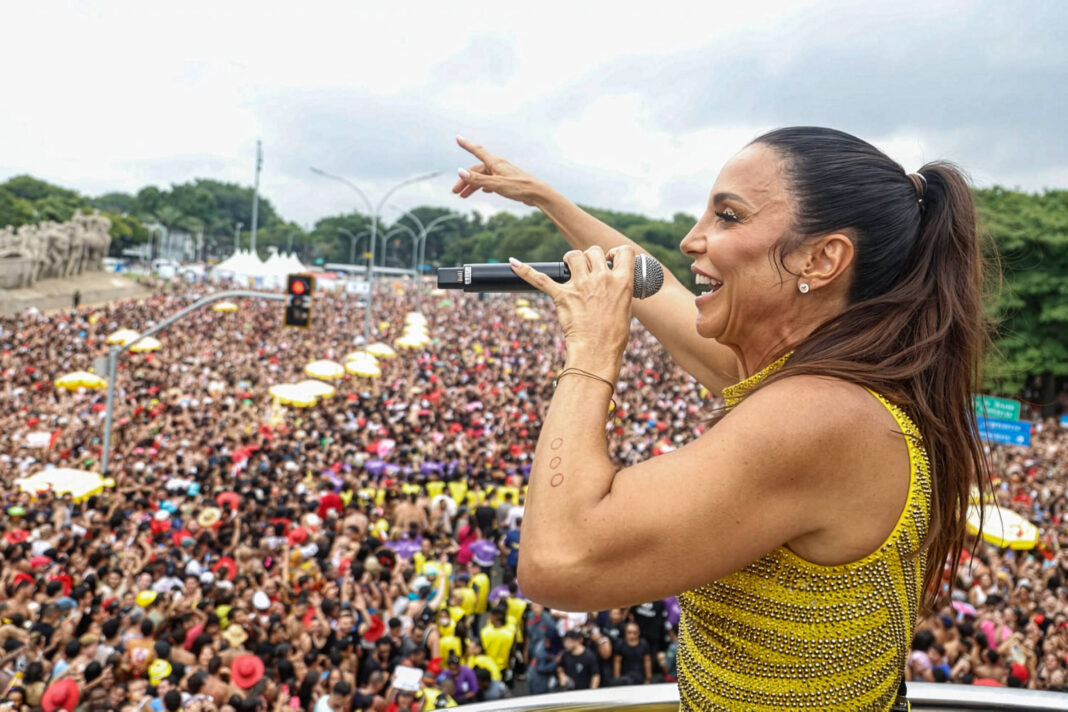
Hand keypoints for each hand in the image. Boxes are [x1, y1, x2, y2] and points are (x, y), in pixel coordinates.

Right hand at [452, 138, 546, 205]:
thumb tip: (460, 172)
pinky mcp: (507, 181)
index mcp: (495, 162)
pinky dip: (484, 186)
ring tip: (464, 196)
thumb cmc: (519, 187)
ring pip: (483, 177)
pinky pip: (491, 181)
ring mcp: (503, 173)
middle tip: (455, 192)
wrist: (537, 194)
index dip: (466, 145)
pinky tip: (482, 192)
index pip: (477, 150)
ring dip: (473, 186)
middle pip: (476, 170)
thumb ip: (477, 179)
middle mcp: (498, 165)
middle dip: (464, 180)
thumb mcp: (495, 184)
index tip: (458, 138)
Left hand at [509, 245, 634, 375]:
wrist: (597, 352)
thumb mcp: (625, 309)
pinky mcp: (562, 296)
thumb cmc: (613, 337)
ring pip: (573, 256)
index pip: (624, 252)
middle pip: (592, 251)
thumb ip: (618, 292)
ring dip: (570, 259)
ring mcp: (581, 286)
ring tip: (569, 267)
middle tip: (587, 269)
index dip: (616, 252)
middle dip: (589, 256)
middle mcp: (602, 279)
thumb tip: (611, 287)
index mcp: (622, 282)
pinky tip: (514, 264)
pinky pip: (540, 279)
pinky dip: (525, 271)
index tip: (610, 259)